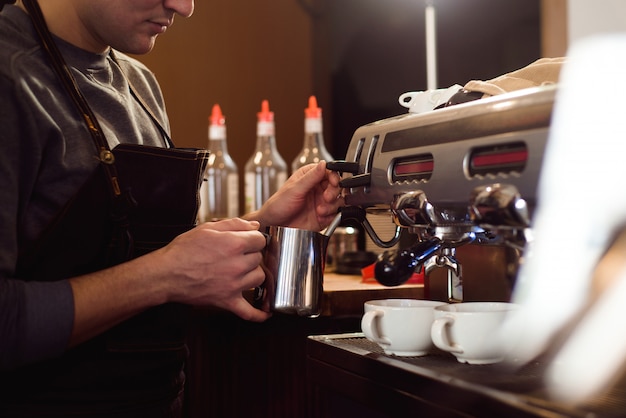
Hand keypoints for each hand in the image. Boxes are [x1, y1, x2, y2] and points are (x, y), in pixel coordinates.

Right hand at [155, 218, 270, 321]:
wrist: (166, 274)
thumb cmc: (184, 250)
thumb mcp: (208, 228)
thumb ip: (234, 224)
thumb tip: (255, 226)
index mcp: (234, 244)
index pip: (260, 240)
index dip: (252, 239)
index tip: (246, 241)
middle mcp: (237, 265)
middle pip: (259, 258)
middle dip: (250, 255)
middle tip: (235, 255)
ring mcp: (234, 285)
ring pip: (259, 278)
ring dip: (252, 274)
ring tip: (240, 271)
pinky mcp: (227, 301)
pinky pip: (249, 312)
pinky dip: (259, 314)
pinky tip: (266, 313)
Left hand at [251, 161, 343, 230]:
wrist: (274, 225)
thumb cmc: (278, 205)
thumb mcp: (294, 189)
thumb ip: (311, 177)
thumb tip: (323, 163)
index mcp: (309, 177)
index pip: (328, 171)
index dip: (333, 176)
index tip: (333, 182)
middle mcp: (317, 188)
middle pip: (336, 186)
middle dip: (334, 192)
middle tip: (326, 197)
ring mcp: (321, 202)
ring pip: (338, 200)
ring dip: (332, 206)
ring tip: (320, 210)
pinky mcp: (323, 215)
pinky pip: (335, 214)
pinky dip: (331, 216)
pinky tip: (321, 217)